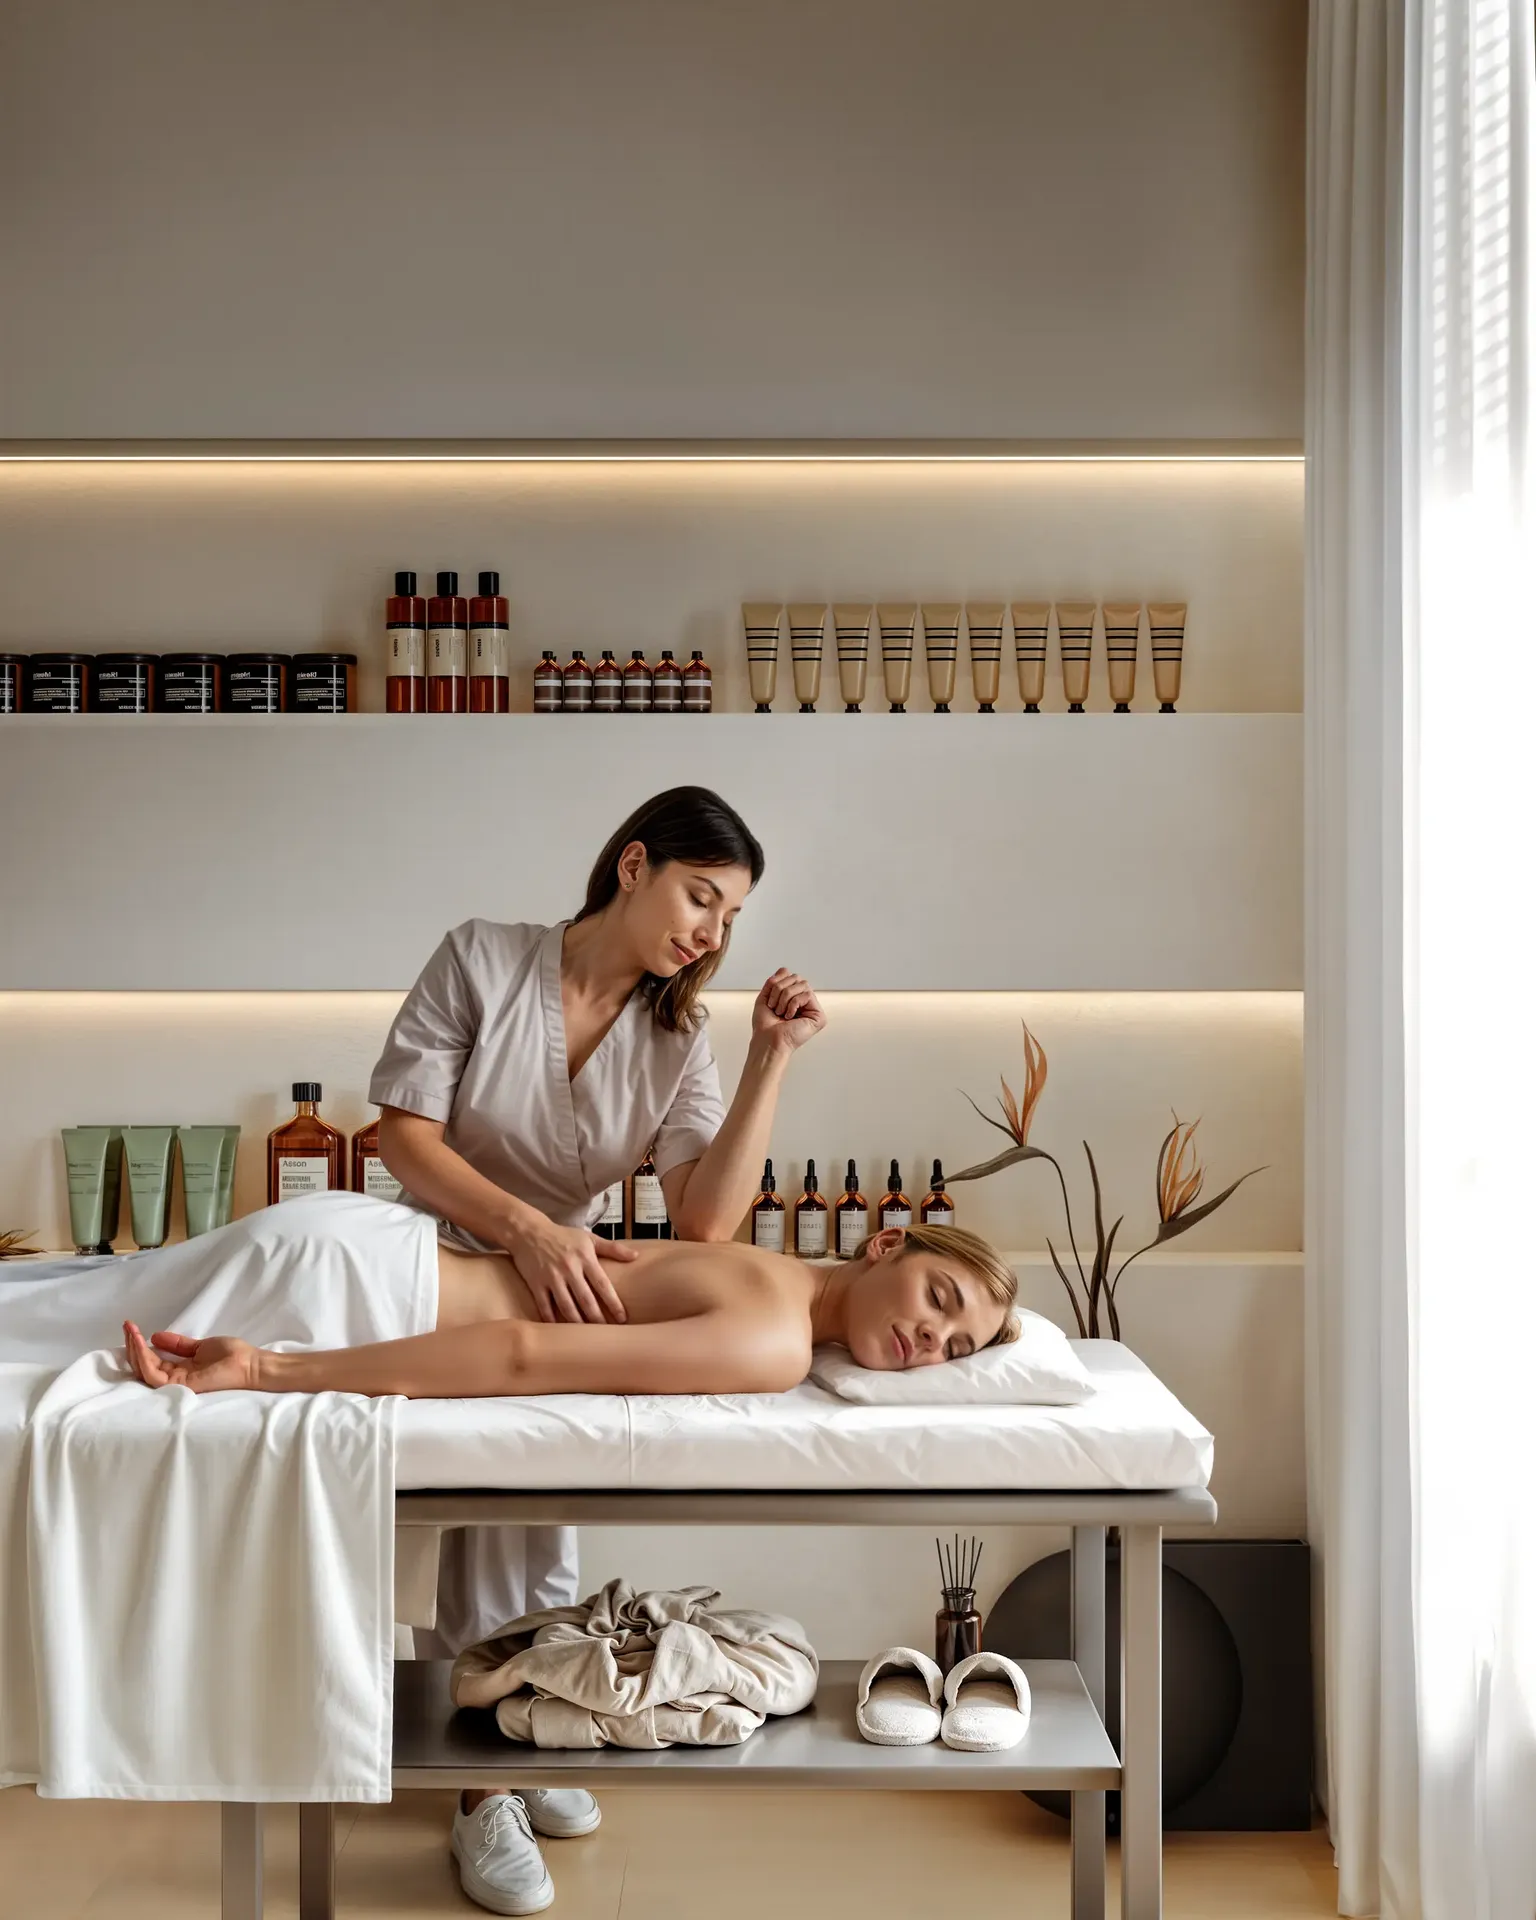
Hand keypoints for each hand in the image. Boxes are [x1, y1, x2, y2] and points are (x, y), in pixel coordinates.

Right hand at [124, 1321, 259, 1394]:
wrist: (251, 1364)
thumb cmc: (232, 1355)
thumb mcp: (200, 1346)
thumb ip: (178, 1344)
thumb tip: (155, 1337)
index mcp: (179, 1371)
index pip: (152, 1361)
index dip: (140, 1345)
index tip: (132, 1327)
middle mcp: (175, 1379)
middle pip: (144, 1366)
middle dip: (133, 1346)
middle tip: (127, 1327)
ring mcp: (177, 1384)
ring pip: (145, 1371)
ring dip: (135, 1350)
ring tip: (131, 1332)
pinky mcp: (181, 1385)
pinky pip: (154, 1375)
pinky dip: (144, 1359)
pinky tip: (141, 1342)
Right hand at [503, 1216, 635, 1323]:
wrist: (529, 1232)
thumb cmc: (562, 1236)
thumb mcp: (589, 1238)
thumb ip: (613, 1248)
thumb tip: (635, 1256)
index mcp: (585, 1258)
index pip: (603, 1284)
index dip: (614, 1303)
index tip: (622, 1318)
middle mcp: (569, 1269)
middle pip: (586, 1299)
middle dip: (597, 1318)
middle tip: (606, 1332)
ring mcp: (552, 1278)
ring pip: (566, 1306)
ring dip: (577, 1322)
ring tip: (585, 1335)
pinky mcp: (536, 1284)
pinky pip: (544, 1306)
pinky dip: (551, 1319)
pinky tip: (558, 1329)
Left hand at [751, 969, 826, 1054]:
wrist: (767, 1040)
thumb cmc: (765, 1025)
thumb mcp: (765, 996)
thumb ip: (774, 981)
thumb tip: (785, 969)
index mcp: (792, 998)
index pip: (790, 976)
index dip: (777, 983)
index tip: (769, 1001)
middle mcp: (804, 1002)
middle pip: (796, 977)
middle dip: (780, 990)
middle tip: (775, 1007)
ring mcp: (812, 1009)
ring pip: (802, 984)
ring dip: (785, 998)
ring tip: (781, 1012)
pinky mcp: (819, 1016)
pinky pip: (807, 994)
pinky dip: (793, 1004)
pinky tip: (790, 1017)